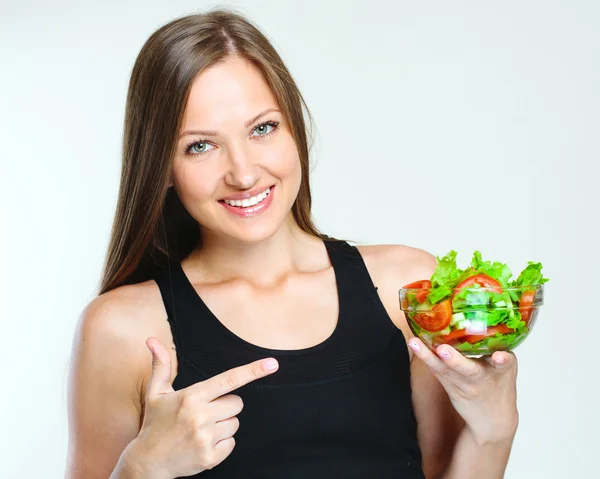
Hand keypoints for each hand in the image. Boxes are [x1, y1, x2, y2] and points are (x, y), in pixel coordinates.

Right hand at [134, 337, 278, 477]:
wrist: (148, 462)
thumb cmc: (155, 423)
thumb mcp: (156, 392)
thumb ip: (161, 365)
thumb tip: (152, 340)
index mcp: (192, 396)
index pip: (229, 379)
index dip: (253, 371)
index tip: (273, 364)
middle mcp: (201, 416)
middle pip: (237, 403)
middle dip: (225, 406)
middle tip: (204, 413)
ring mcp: (206, 438)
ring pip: (235, 423)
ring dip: (223, 425)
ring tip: (201, 429)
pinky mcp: (211, 457)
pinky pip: (232, 443)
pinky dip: (221, 443)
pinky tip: (203, 443)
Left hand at [408, 338, 518, 443]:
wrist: (493, 420)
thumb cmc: (498, 384)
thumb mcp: (504, 367)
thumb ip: (494, 347)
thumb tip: (479, 317)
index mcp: (503, 371)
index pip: (506, 364)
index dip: (503, 360)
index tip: (500, 357)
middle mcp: (483, 378)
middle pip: (469, 370)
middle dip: (456, 360)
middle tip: (443, 349)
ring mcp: (465, 386)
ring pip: (444, 370)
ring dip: (428, 356)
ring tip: (415, 343)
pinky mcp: (450, 388)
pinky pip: (437, 372)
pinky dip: (426, 359)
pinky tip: (415, 347)